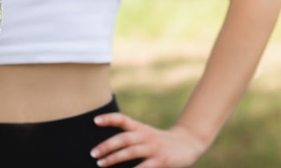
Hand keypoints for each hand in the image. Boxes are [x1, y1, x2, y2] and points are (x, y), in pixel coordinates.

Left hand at [91, 113, 206, 167]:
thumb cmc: (159, 141)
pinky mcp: (161, 160)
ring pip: (130, 152)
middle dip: (106, 145)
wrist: (188, 144)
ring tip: (101, 164)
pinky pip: (143, 167)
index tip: (95, 120)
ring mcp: (154, 148)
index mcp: (140, 127)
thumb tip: (104, 146)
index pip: (123, 119)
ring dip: (114, 158)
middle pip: (123, 138)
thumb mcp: (145, 134)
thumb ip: (129, 136)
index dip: (109, 119)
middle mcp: (146, 135)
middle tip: (92, 153)